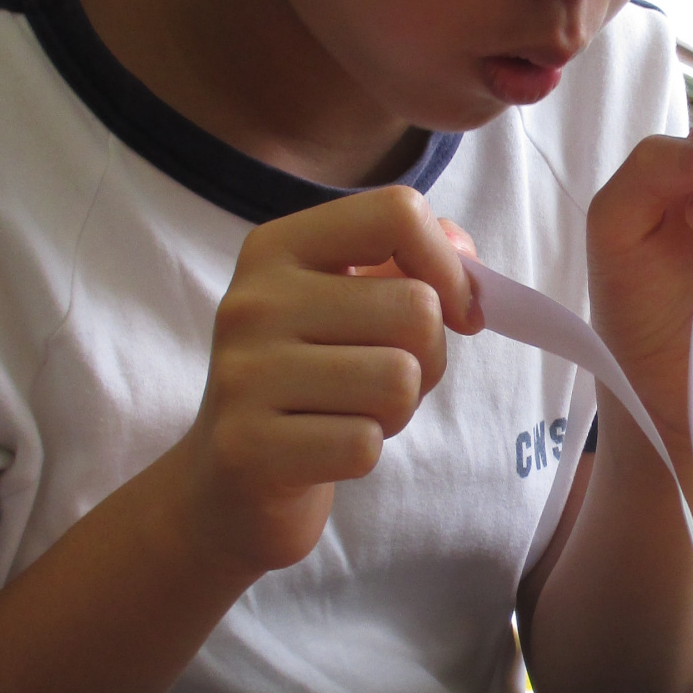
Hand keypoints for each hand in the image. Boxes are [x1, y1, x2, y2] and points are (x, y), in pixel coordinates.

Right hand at [177, 187, 477, 581]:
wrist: (227, 479)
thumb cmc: (308, 382)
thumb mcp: (348, 307)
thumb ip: (408, 265)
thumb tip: (465, 256)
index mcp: (277, 248)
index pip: (396, 213)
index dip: (448, 265)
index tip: (452, 309)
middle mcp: (253, 301)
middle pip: (416, 308)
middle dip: (427, 357)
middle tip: (383, 381)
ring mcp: (243, 374)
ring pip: (399, 380)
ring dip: (396, 410)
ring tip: (352, 413)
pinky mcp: (248, 447)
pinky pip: (364, 444)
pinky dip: (363, 454)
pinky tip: (325, 449)